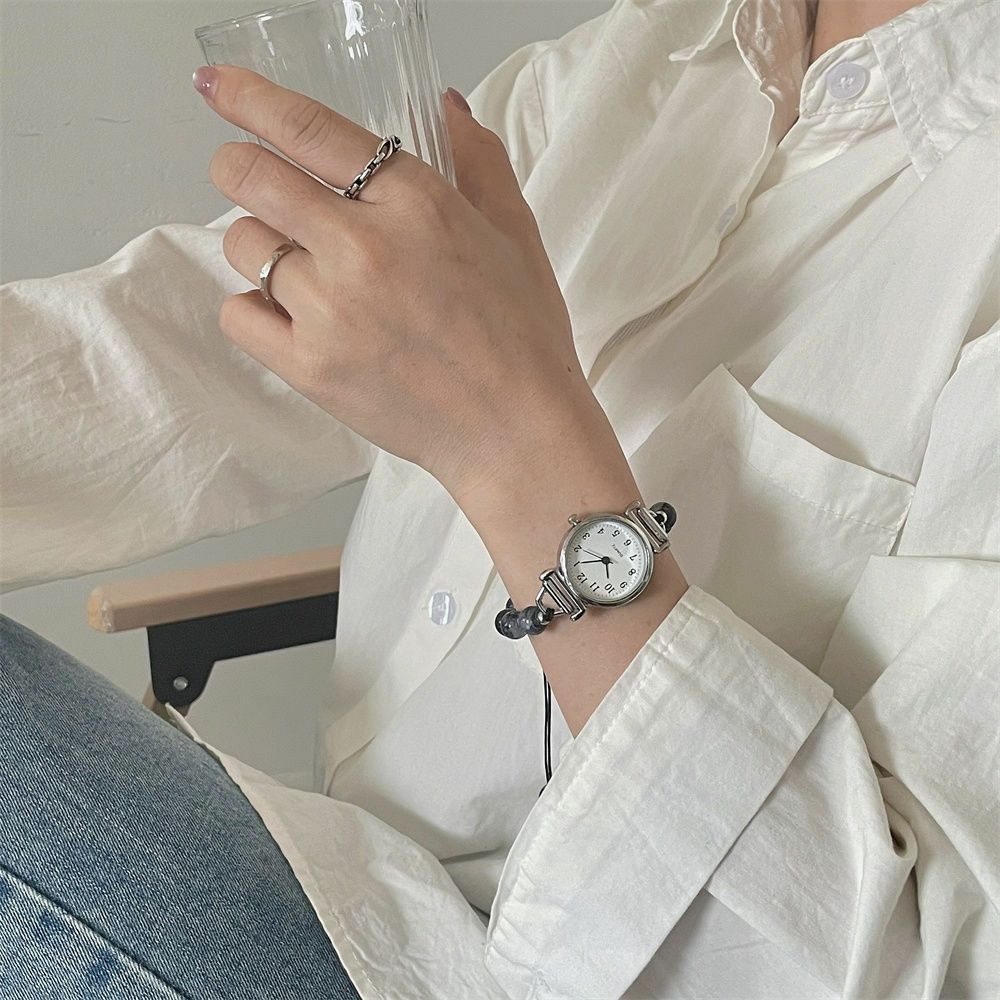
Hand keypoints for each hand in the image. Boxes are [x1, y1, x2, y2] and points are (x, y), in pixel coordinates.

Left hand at [195, 64, 602, 499]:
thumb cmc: (523, 339)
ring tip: (304, 270)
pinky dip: (253, 307)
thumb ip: (478, 160)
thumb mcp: (516, 234)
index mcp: (416, 205)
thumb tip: (444, 105)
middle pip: (250, 178)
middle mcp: (365, 250)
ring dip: (260, 245)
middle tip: (250, 179)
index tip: (217, 85)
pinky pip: (237, 315)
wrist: (516, 432)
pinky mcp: (309, 368)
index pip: (308, 129)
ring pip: (243, 246)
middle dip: (238, 167)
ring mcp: (331, 312)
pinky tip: (291, 316)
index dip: (249, 99)